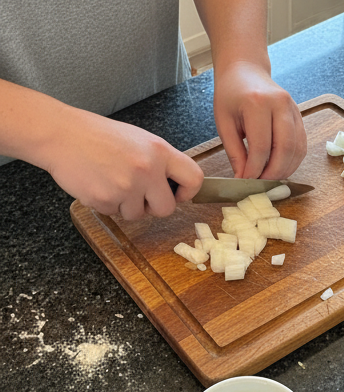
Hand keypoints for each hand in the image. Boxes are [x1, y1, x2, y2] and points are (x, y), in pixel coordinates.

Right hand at [44, 107, 202, 218]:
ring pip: (139, 215)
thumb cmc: (96, 135)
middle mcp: (147, 169)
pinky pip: (115, 213)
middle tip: (137, 193)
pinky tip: (97, 183)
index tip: (177, 193)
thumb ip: (158, 162)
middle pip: (167, 209)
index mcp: (158, 151)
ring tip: (110, 180)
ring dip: (126, 205)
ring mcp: (127, 186)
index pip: (194, 178)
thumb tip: (175, 186)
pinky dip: (107, 203)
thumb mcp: (137, 139)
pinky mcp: (107, 199)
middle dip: (153, 206)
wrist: (58, 134)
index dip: (188, 192)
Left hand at [213, 62, 305, 179]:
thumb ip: (234, 151)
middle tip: (262, 184)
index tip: (247, 181)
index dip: (255, 169)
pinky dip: (293, 161)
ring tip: (270, 178)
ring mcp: (293, 109)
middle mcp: (280, 104)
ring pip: (297, 150)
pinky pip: (302, 145)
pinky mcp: (300, 116)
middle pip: (284, 149)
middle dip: (274, 173)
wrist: (246, 70)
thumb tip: (243, 178)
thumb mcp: (224, 122)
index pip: (261, 146)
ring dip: (285, 169)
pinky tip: (281, 167)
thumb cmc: (231, 94)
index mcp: (257, 103)